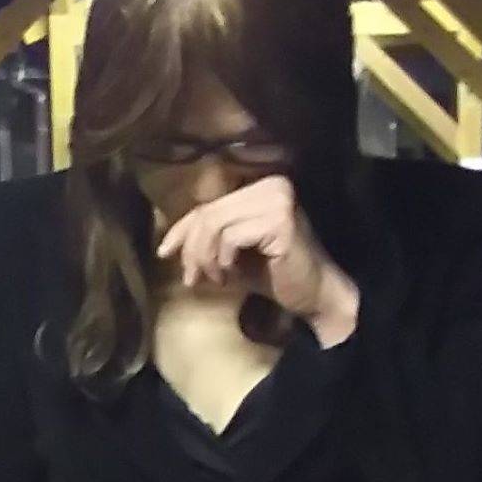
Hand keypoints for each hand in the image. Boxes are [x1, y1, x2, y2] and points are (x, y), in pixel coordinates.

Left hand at [154, 173, 359, 342]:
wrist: (317, 297)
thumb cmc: (278, 277)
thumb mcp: (234, 254)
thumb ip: (209, 241)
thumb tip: (168, 244)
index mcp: (261, 186)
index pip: (209, 204)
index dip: (181, 229)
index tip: (164, 253)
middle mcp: (271, 184)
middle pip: (208, 214)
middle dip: (191, 249)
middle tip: (191, 279)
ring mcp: (277, 199)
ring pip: (215, 225)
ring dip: (206, 259)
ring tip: (216, 280)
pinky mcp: (279, 220)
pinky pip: (231, 237)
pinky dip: (224, 260)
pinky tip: (232, 277)